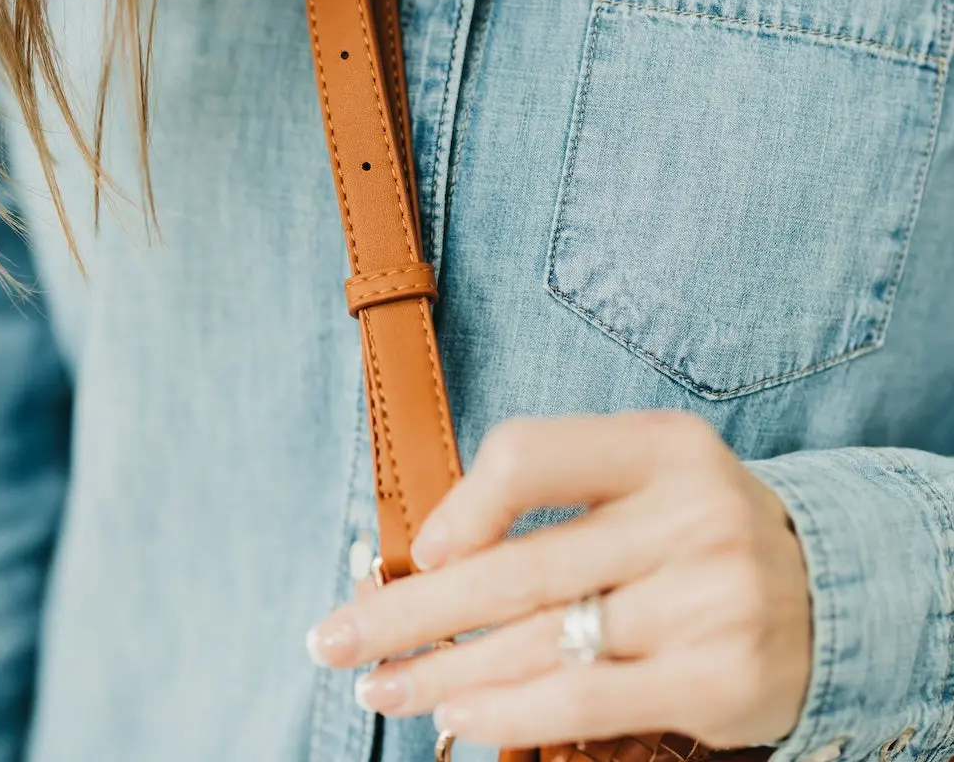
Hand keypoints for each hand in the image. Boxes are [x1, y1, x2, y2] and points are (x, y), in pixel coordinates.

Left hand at [306, 412, 811, 748]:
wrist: (822, 585)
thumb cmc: (690, 525)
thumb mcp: (636, 476)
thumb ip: (548, 495)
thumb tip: (434, 554)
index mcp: (661, 444)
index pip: (529, 454)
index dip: (459, 505)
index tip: (417, 553)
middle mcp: (690, 514)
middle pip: (518, 569)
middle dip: (412, 612)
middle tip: (336, 637)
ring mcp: (711, 599)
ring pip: (541, 644)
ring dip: (442, 672)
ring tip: (382, 685)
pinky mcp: (720, 678)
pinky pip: (585, 702)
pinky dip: (508, 712)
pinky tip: (459, 715)